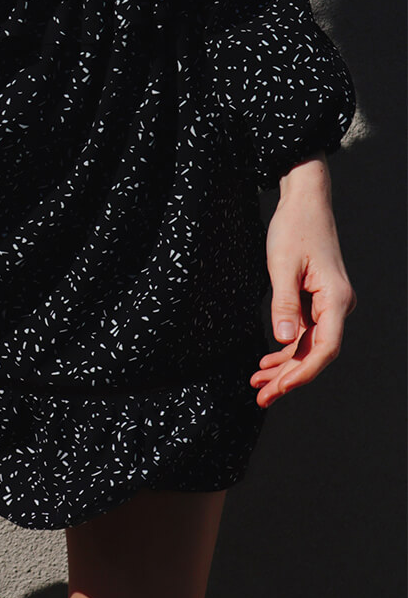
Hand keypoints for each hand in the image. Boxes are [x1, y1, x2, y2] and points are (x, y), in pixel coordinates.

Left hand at [250, 154, 356, 407]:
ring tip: (259, 384)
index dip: (303, 372)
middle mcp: (338, 306)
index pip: (325, 348)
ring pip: (310, 346)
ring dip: (285, 366)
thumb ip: (283, 303)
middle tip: (261, 396)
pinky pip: (305, 333)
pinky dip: (287, 348)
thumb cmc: (295, 227)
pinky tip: (268, 362)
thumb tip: (284, 338)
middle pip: (317, 353)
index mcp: (336, 299)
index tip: (279, 387)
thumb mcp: (282, 264)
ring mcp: (329, 305)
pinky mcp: (317, 301)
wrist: (304, 201)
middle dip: (289, 377)